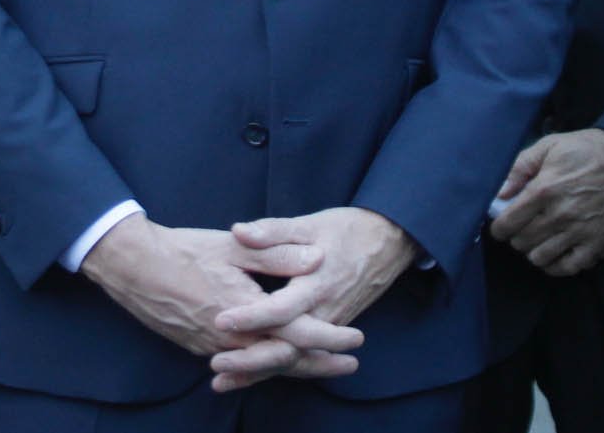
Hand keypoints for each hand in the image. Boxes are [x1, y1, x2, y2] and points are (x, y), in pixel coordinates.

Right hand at [80, 214, 351, 372]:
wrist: (133, 266)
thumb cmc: (184, 250)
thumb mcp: (235, 245)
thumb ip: (278, 254)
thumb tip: (317, 258)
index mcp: (245, 312)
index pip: (298, 333)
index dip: (330, 337)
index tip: (357, 338)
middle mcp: (231, 338)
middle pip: (285, 360)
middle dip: (320, 364)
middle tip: (350, 364)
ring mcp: (213, 347)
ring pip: (263, 366)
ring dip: (296, 367)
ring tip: (322, 368)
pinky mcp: (199, 346)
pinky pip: (240, 363)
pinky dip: (263, 367)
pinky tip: (274, 365)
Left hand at [210, 208, 415, 391]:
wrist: (387, 243)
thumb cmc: (347, 230)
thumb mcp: (310, 224)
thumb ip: (274, 231)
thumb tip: (238, 231)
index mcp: (316, 284)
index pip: (282, 309)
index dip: (252, 316)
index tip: (221, 319)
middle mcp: (325, 312)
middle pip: (287, 346)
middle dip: (252, 360)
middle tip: (216, 364)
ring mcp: (330, 325)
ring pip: (294, 356)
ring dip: (259, 370)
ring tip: (222, 380)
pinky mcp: (331, 329)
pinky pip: (302, 354)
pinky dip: (275, 366)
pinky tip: (248, 374)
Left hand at [488, 130, 603, 277]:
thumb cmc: (586, 150)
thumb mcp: (549, 146)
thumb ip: (519, 168)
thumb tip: (499, 193)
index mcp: (544, 190)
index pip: (508, 223)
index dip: (498, 228)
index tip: (500, 226)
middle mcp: (560, 215)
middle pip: (522, 242)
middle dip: (516, 237)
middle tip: (521, 229)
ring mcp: (580, 231)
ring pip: (541, 257)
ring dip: (534, 251)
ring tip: (537, 240)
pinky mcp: (598, 242)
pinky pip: (570, 267)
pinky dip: (557, 266)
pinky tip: (554, 255)